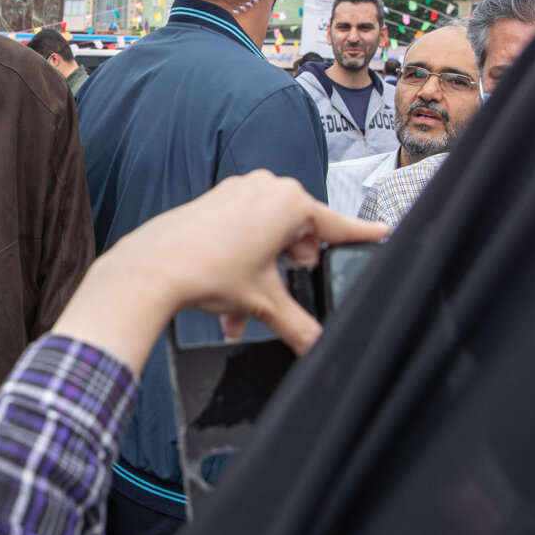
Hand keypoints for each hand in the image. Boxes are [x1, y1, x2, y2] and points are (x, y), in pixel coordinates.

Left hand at [51, 171, 389, 369]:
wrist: (153, 267)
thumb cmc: (206, 271)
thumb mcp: (263, 303)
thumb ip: (299, 326)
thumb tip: (318, 346)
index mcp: (288, 202)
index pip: (336, 225)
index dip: (360, 235)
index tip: (381, 233)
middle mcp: (264, 188)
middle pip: (299, 233)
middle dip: (292, 267)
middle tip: (284, 287)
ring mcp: (238, 192)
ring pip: (268, 236)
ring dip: (263, 275)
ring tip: (245, 310)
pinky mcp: (215, 202)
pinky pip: (244, 231)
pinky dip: (243, 263)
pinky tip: (229, 300)